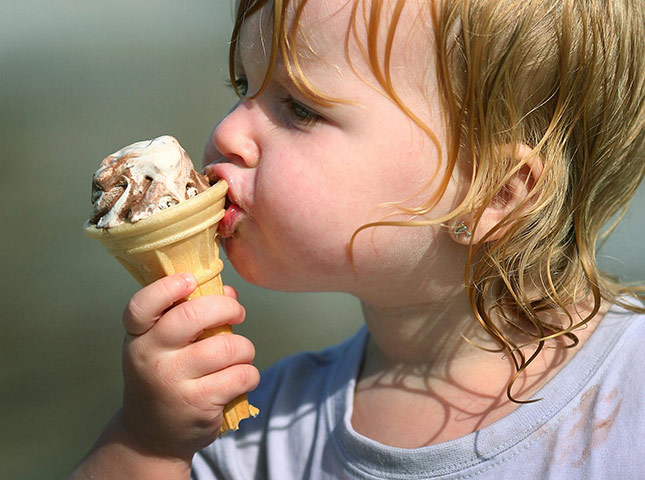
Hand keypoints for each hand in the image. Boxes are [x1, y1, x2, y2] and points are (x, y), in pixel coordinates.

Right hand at [119, 273, 259, 461]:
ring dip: (245, 348)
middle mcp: (150, 358)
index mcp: (138, 337)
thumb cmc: (165, 376)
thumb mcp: (162, 346)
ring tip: (240, 354)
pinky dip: (250, 374)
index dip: (167, 287)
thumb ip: (190, 315)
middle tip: (237, 313)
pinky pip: (240, 375)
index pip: (142, 306)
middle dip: (226, 309)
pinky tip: (242, 378)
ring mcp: (173, 382)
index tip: (190, 280)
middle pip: (193, 317)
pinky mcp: (198, 404)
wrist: (151, 437)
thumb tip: (229, 293)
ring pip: (227, 347)